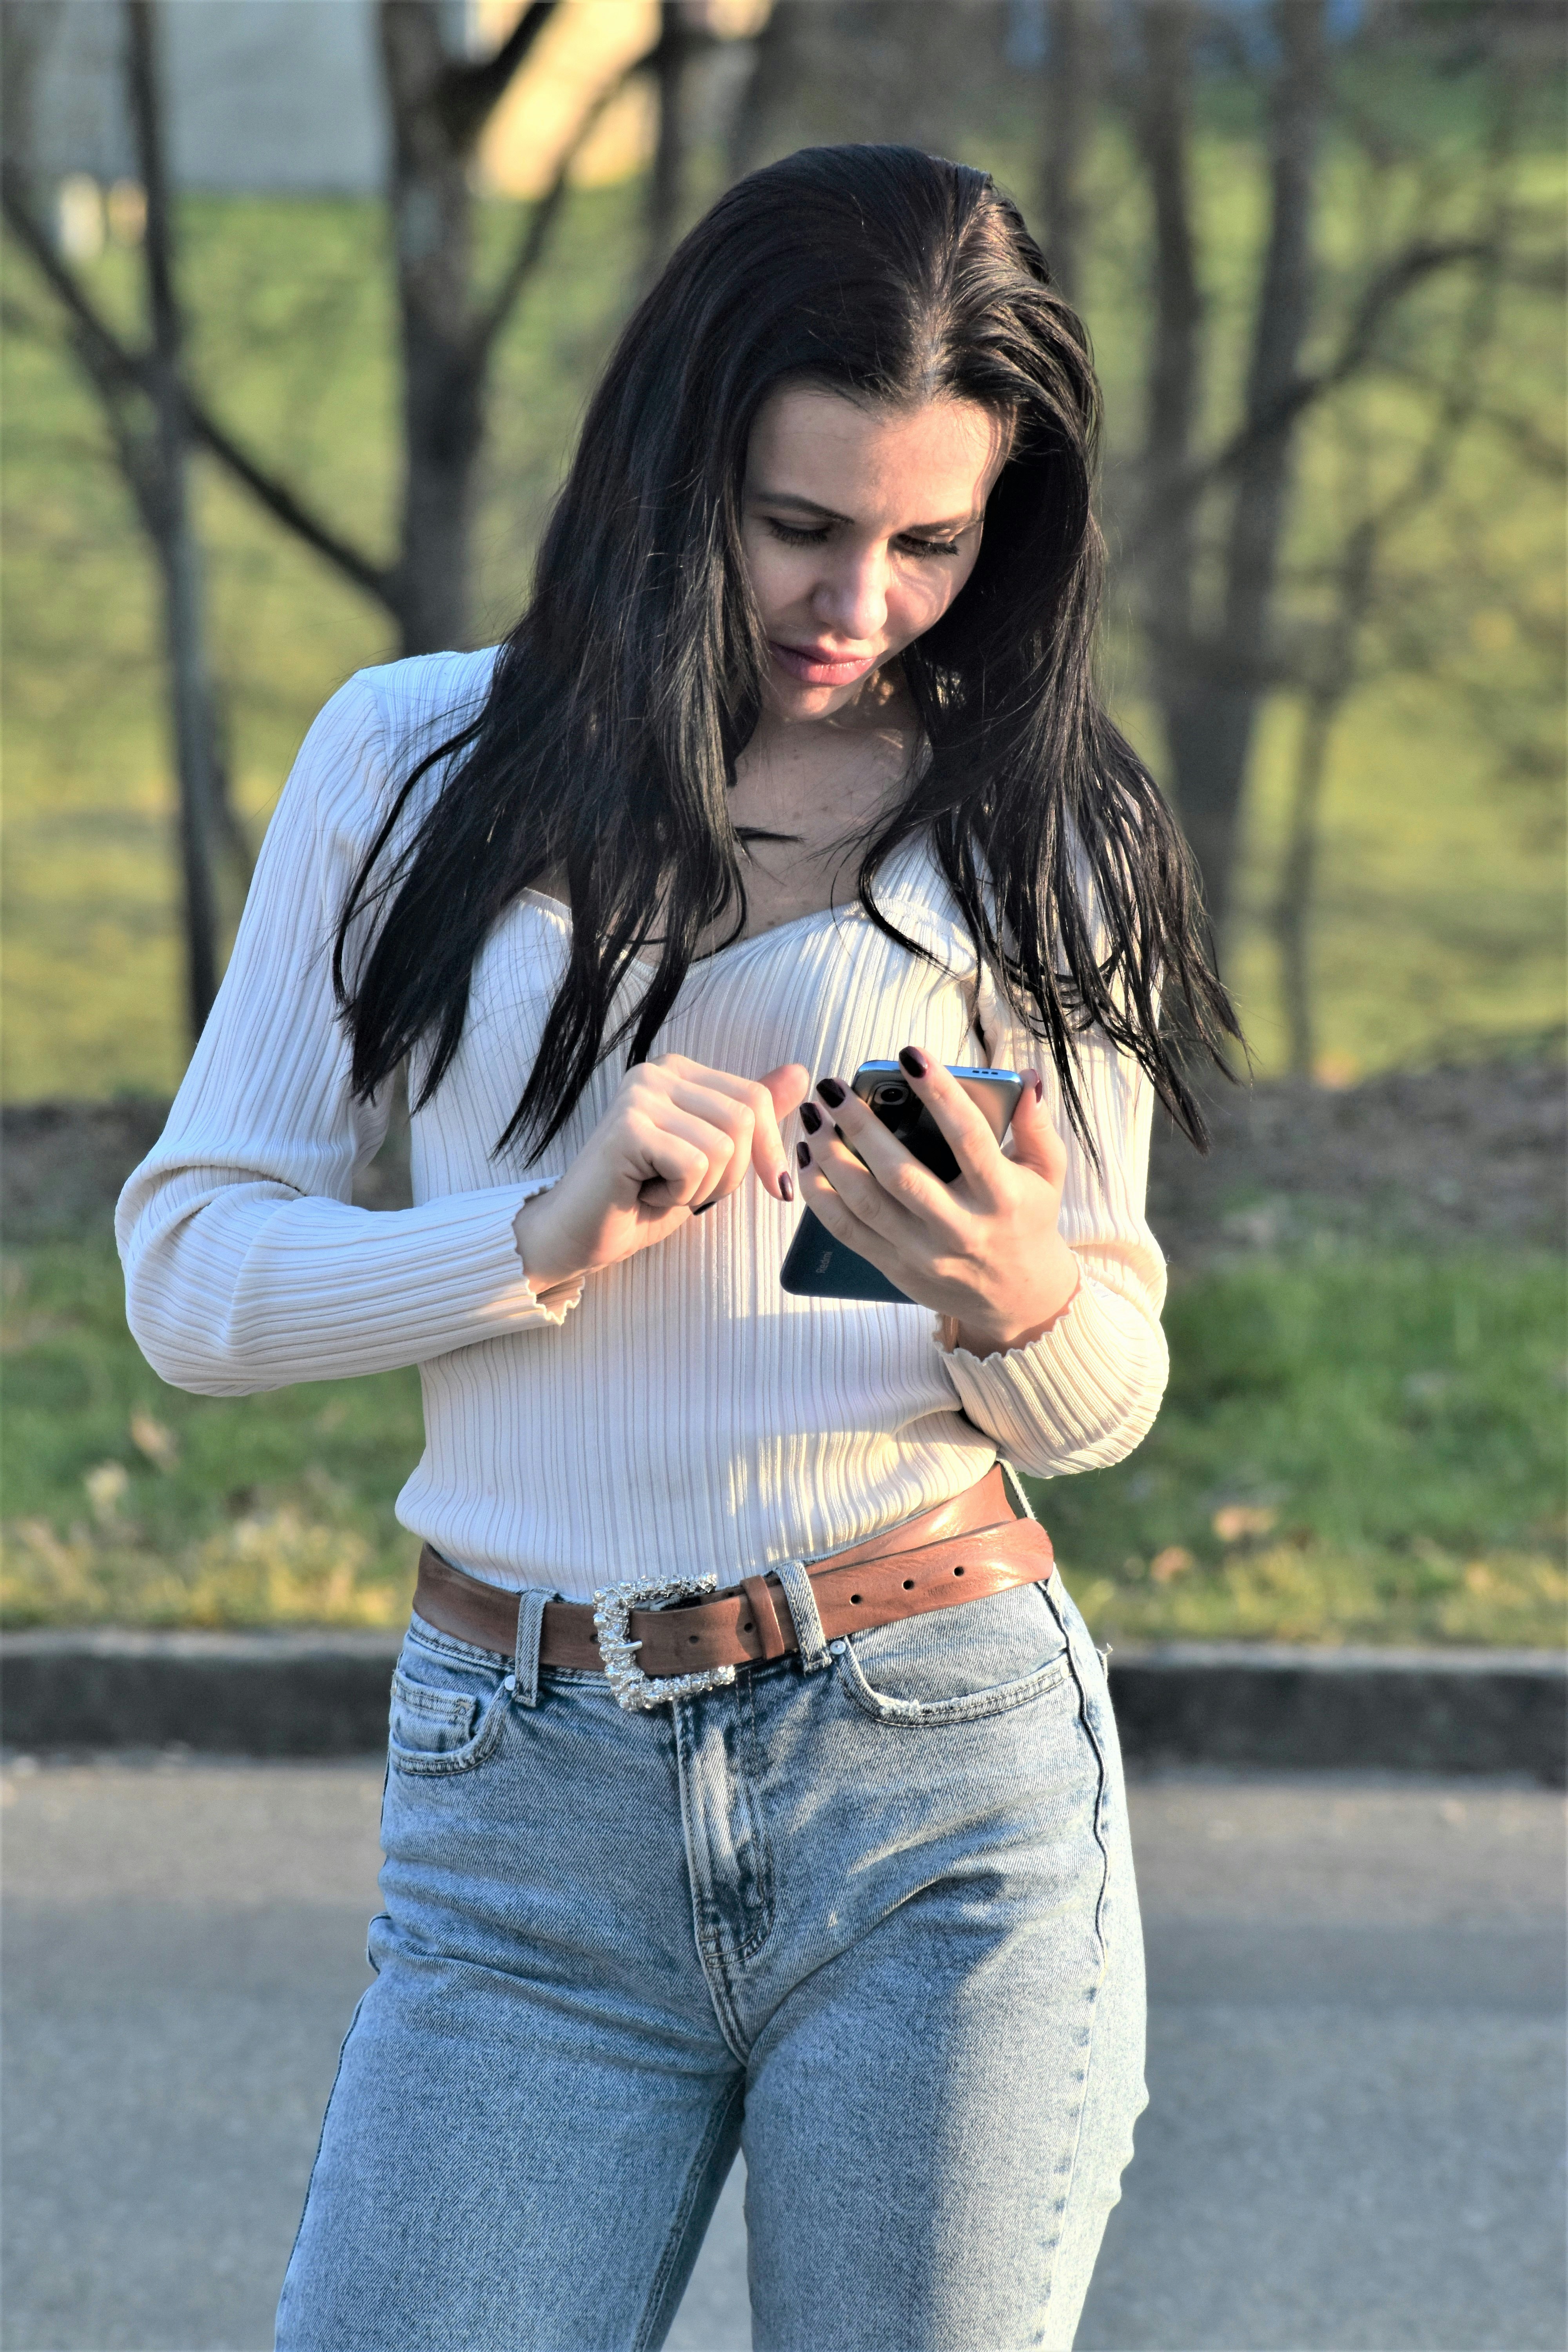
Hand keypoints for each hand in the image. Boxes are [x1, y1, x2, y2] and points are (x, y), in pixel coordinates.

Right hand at [513, 1054, 809, 1290]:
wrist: (576, 1237)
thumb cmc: (640, 1200)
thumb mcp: (711, 1159)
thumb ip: (750, 1117)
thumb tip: (801, 1073)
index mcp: (677, 1072)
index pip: (755, 1098)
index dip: (766, 1151)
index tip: (767, 1186)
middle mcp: (655, 1072)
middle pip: (744, 1119)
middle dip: (730, 1174)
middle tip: (685, 1190)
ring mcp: (637, 1096)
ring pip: (722, 1146)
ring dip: (702, 1188)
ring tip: (660, 1190)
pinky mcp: (627, 1128)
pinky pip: (693, 1165)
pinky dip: (677, 1195)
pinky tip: (643, 1194)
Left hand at [794, 1048, 1080, 1356]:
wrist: (1016, 1296)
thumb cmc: (1027, 1218)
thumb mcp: (1047, 1173)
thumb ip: (1035, 1124)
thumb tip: (1028, 1077)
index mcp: (1000, 1197)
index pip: (969, 1138)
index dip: (940, 1094)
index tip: (910, 1055)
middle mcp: (960, 1228)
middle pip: (901, 1175)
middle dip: (861, 1127)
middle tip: (832, 1087)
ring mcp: (922, 1253)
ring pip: (865, 1204)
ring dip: (830, 1157)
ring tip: (811, 1117)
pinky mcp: (894, 1267)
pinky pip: (847, 1231)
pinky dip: (820, 1195)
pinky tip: (806, 1160)